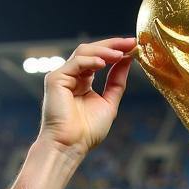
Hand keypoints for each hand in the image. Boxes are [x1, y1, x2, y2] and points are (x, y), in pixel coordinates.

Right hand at [39, 37, 135, 158]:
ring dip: (104, 51)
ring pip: (83, 52)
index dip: (116, 50)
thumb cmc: (87, 132)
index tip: (133, 45)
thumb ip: (116, 82)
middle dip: (112, 44)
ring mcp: (62, 76)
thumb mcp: (109, 103)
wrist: (70, 146)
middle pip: (91, 50)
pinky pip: (75, 63)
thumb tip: (127, 60)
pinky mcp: (55, 79)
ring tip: (121, 54)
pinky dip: (90, 61)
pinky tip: (104, 63)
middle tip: (130, 42)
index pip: (99, 58)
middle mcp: (72, 76)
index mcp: (82, 81)